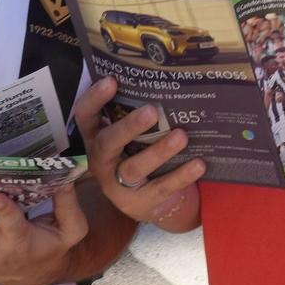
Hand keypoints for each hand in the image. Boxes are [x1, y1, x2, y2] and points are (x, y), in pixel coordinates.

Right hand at [77, 78, 204, 225]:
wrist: (150, 203)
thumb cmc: (139, 155)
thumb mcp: (132, 137)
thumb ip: (135, 114)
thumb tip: (160, 81)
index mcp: (96, 138)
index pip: (86, 116)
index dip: (94, 99)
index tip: (112, 81)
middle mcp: (101, 161)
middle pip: (108, 143)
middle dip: (129, 127)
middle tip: (152, 111)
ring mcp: (117, 185)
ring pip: (135, 167)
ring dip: (159, 151)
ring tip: (181, 136)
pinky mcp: (139, 203)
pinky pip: (161, 188)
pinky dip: (181, 176)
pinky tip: (199, 164)